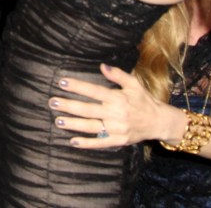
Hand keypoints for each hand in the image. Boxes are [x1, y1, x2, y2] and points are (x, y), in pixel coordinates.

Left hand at [48, 63, 176, 148]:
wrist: (158, 121)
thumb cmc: (143, 100)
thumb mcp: (134, 84)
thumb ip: (118, 75)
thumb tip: (102, 66)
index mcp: (118, 98)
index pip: (94, 91)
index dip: (77, 86)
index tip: (62, 82)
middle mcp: (116, 114)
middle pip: (88, 110)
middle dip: (69, 106)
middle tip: (52, 102)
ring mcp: (116, 129)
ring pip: (91, 127)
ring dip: (73, 124)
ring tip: (58, 121)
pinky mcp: (118, 141)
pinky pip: (100, 143)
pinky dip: (86, 143)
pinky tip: (72, 141)